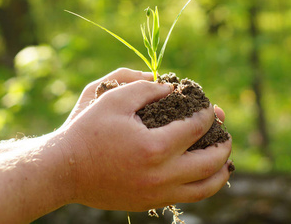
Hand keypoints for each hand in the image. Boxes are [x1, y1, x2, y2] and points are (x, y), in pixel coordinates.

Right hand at [57, 68, 231, 210]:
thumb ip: (145, 87)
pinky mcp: (150, 203)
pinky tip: (202, 175)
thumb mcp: (114, 99)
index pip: (196, 128)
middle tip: (225, 133)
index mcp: (155, 147)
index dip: (207, 114)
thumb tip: (170, 88)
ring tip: (225, 160)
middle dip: (223, 144)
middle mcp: (162, 175)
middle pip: (210, 161)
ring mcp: (157, 193)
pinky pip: (187, 197)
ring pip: (205, 188)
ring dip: (220, 172)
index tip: (210, 108)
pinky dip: (202, 186)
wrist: (64, 171)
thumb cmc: (87, 131)